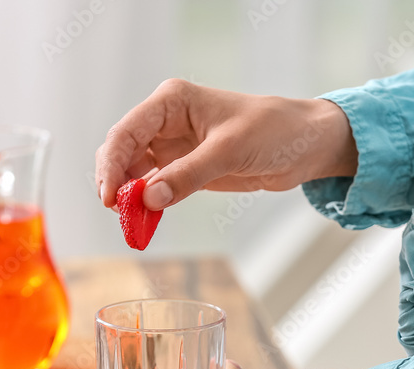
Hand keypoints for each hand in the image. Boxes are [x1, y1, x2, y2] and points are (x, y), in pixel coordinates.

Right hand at [95, 79, 357, 210]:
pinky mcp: (184, 168)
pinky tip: (144, 221)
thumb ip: (188, 175)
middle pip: (122, 151)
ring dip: (128, 197)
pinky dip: (146, 204)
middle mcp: (166, 121)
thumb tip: (149, 198)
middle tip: (118, 214)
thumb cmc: (273, 131)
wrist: (304, 145)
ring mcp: (172, 146)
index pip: (127, 131)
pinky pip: (154, 187)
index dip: (112, 164)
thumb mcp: (230, 151)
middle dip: (115, 182)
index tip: (109, 197)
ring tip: (130, 223)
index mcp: (172, 101)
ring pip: (133, 172)